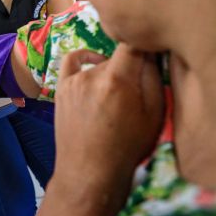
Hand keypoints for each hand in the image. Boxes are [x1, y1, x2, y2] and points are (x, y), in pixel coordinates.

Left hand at [51, 46, 163, 211]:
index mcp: (118, 80)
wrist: (90, 172)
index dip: (145, 43)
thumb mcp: (154, 115)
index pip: (133, 43)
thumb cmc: (127, 148)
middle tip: (137, 90)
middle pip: (118, 58)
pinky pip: (73, 61)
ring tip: (116, 97)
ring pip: (100, 64)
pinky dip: (85, 59)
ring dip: (110, 73)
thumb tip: (153, 51)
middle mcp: (92, 75)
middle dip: (130, 68)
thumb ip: (154, 78)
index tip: (153, 50)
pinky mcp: (61, 86)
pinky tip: (95, 66)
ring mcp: (73, 79)